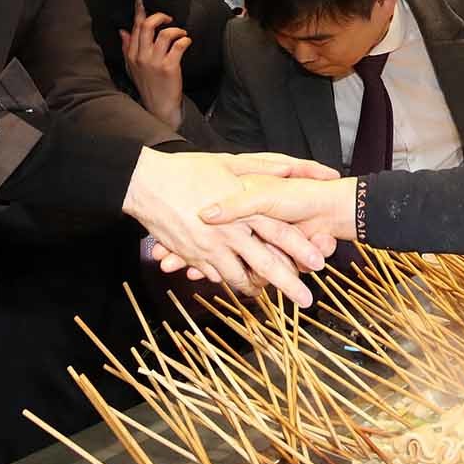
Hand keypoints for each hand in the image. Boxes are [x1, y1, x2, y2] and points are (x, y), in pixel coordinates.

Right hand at [120, 0, 188, 127]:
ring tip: (181, 33)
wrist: (159, 107)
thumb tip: (123, 31)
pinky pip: (178, 45)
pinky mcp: (169, 67)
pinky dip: (185, 40)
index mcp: (131, 55)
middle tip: (169, 18)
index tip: (141, 1)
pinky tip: (187, 41)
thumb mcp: (132, 68)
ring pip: (164, 34)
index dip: (139, 12)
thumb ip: (127, 48)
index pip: (135, 27)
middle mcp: (141, 56)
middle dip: (159, 16)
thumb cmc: (148, 86)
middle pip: (148, 26)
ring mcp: (155, 62)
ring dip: (176, 29)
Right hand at [122, 149, 332, 306]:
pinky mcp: (192, 256)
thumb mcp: (228, 163)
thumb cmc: (186, 170)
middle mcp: (230, 233)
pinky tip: (235, 282)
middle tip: (306, 300)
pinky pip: (215, 275)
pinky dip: (226, 280)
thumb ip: (263, 168)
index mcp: (244, 209)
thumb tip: (290, 167)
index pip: (280, 234)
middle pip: (266, 265)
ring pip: (239, 277)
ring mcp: (209, 248)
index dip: (302, 250)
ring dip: (255, 286)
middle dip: (289, 285)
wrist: (144, 184)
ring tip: (267, 294)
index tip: (319, 264)